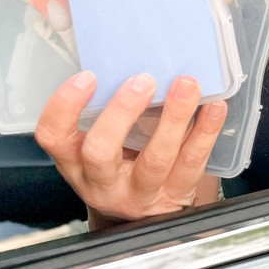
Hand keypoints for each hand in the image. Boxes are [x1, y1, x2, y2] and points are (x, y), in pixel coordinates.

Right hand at [35, 71, 226, 226]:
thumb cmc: (120, 166)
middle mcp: (102, 181)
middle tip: (142, 81)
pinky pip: (192, 164)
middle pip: (101, 152)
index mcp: (75, 162)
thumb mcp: (98, 145)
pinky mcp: (175, 196)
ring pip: (155, 159)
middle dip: (121, 113)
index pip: (54, 137)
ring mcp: (140, 192)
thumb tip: (120, 51)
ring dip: (173, 118)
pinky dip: (205, 132)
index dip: (64, 107)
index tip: (87, 77)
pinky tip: (215, 107)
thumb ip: (102, 110)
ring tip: (186, 85)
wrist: (146, 217)